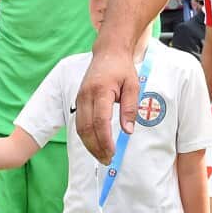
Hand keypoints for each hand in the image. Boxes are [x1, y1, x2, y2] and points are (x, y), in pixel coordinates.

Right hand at [76, 46, 137, 163]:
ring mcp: (80, 97)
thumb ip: (130, 108)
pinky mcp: (78, 100)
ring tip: (102, 156)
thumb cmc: (123, 69)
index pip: (100, 121)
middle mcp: (86, 95)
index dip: (105, 140)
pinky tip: (95, 144)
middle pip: (87, 128)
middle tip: (107, 160)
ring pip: (80, 127)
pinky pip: (79, 122)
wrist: (108, 52)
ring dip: (89, 144)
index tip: (113, 152)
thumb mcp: (133, 85)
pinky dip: (86, 136)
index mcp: (101, 90)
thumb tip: (128, 131)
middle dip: (96, 147)